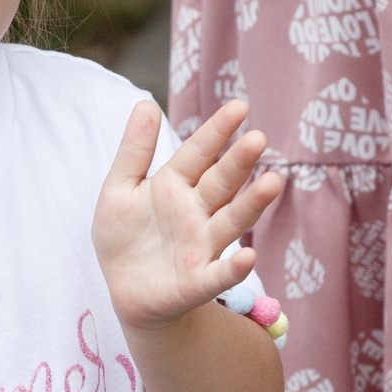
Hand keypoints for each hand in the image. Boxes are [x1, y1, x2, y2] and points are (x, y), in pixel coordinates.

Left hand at [94, 98, 283, 332]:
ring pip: (231, 221)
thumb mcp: (119, 188)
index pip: (198, 153)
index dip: (217, 131)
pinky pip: (219, 274)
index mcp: (175, 184)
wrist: (124, 290)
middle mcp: (196, 211)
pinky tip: (247, 257)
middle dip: (239, 162)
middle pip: (221, 183)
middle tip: (258, 138)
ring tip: (272, 182)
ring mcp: (201, 246)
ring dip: (252, 204)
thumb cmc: (125, 235)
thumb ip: (134, 150)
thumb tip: (146, 102)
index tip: (239, 107)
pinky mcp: (198, 280)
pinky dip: (233, 268)